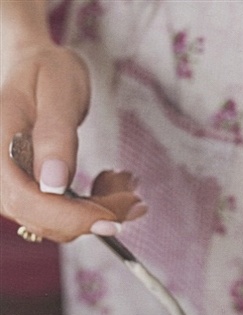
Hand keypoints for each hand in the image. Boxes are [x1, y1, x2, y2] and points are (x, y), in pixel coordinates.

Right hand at [1, 42, 144, 240]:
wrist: (37, 69)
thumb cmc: (45, 73)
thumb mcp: (56, 93)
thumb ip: (54, 137)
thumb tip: (52, 182)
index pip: (26, 200)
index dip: (69, 217)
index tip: (110, 219)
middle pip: (44, 219)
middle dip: (94, 216)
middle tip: (134, 200)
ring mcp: (13, 188)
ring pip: (59, 222)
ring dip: (100, 211)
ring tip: (125, 183)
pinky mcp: (31, 194)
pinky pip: (64, 214)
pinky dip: (95, 207)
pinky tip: (111, 185)